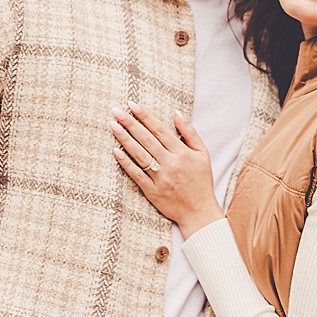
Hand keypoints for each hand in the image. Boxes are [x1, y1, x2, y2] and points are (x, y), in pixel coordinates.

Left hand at [112, 106, 222, 237]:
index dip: (145, 116)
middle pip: (147, 140)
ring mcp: (160, 178)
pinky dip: (126, 163)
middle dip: (131, 123)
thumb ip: (190, 133)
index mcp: (182, 153)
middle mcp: (171, 164)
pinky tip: (116, 151)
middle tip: (116, 111)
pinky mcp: (152, 191)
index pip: (160, 130)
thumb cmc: (201, 181)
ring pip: (140, 155)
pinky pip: (136, 175)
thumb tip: (177, 113)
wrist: (199, 212)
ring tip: (113, 126)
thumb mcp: (203, 154)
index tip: (133, 105)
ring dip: (125, 139)